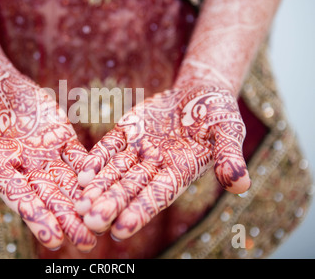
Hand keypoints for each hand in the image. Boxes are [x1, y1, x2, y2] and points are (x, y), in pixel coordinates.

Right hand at [0, 70, 95, 251]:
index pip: (18, 196)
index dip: (36, 216)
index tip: (53, 239)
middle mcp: (24, 166)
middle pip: (48, 196)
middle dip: (67, 218)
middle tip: (87, 241)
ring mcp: (45, 154)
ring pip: (67, 182)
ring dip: (84, 202)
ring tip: (102, 221)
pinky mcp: (62, 139)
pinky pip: (80, 157)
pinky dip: (93, 170)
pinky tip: (109, 184)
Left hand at [75, 85, 250, 239]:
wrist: (198, 91)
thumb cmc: (219, 112)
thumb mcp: (228, 130)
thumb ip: (230, 156)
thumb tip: (242, 185)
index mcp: (180, 172)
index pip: (158, 195)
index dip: (141, 211)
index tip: (122, 229)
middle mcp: (156, 166)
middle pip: (130, 188)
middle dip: (111, 204)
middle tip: (90, 221)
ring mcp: (139, 150)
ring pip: (115, 172)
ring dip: (97, 188)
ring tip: (79, 204)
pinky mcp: (127, 133)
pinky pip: (109, 148)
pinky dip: (96, 160)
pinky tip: (81, 175)